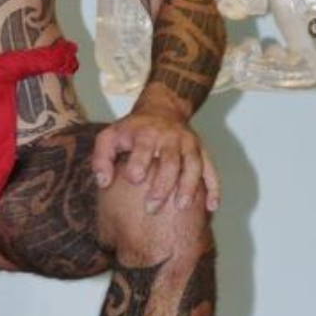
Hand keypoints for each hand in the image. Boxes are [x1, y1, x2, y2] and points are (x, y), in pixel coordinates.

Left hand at [92, 111, 220, 213]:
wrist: (162, 107)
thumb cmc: (132, 129)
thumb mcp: (110, 136)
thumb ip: (101, 158)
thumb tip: (104, 182)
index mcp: (146, 133)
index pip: (144, 148)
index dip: (139, 163)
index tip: (134, 179)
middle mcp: (170, 137)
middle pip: (170, 161)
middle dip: (162, 185)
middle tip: (152, 207)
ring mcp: (189, 144)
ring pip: (193, 165)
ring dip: (189, 186)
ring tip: (182, 207)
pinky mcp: (202, 150)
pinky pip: (211, 169)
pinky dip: (214, 187)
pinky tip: (212, 206)